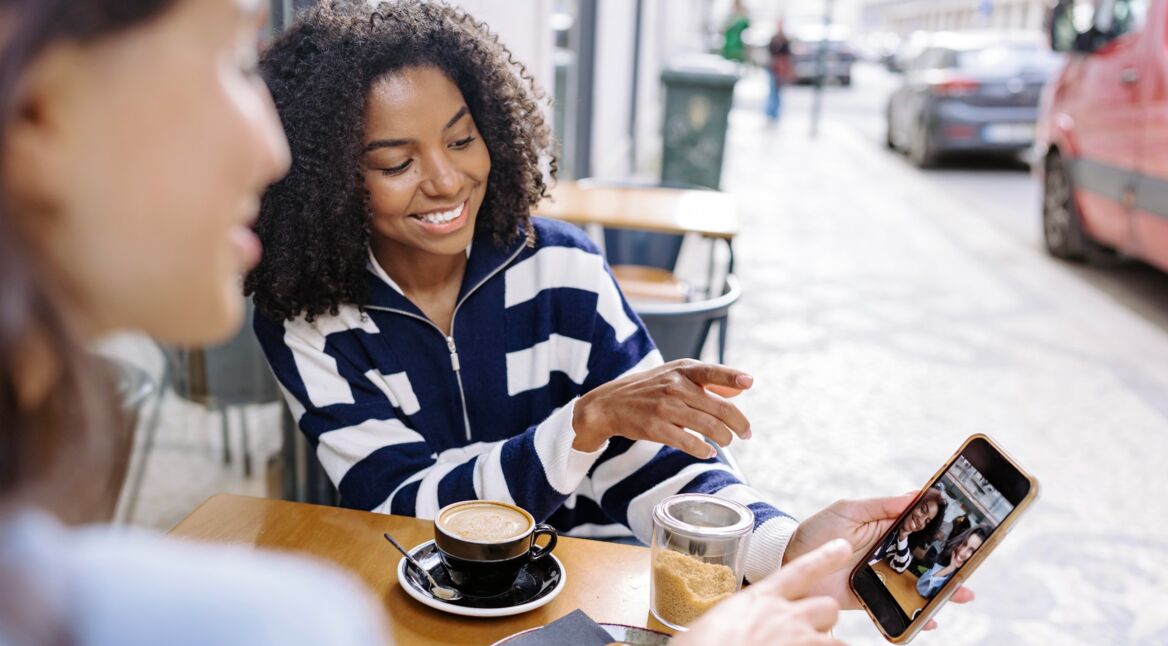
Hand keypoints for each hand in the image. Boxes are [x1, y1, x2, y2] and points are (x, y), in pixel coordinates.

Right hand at [571, 359, 752, 458]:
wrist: (609, 404)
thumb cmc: (649, 388)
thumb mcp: (675, 375)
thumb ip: (708, 382)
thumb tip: (741, 388)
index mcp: (682, 370)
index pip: (712, 371)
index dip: (732, 376)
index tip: (750, 382)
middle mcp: (674, 386)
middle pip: (718, 407)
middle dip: (738, 423)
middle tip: (747, 433)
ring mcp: (665, 407)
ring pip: (707, 426)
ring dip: (724, 438)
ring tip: (727, 442)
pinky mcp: (656, 428)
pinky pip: (688, 442)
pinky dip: (703, 450)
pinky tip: (707, 452)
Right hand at [673, 539, 851, 645]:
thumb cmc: (704, 644)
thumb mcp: (714, 623)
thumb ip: (739, 618)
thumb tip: (737, 625)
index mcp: (760, 598)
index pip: (801, 569)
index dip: (825, 557)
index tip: (843, 547)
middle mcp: (785, 615)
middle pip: (828, 606)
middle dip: (822, 619)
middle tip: (806, 632)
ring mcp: (801, 639)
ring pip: (836, 639)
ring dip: (824, 645)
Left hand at [783, 495, 974, 630]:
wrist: (789, 559)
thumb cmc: (819, 530)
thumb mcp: (849, 510)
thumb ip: (881, 505)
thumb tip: (916, 494)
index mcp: (886, 529)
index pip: (921, 529)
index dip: (944, 531)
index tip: (968, 532)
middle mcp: (889, 554)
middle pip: (927, 560)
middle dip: (951, 565)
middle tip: (970, 568)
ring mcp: (883, 576)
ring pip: (919, 584)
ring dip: (941, 591)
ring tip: (961, 594)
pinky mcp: (872, 597)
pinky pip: (899, 607)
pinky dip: (917, 615)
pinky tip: (931, 619)